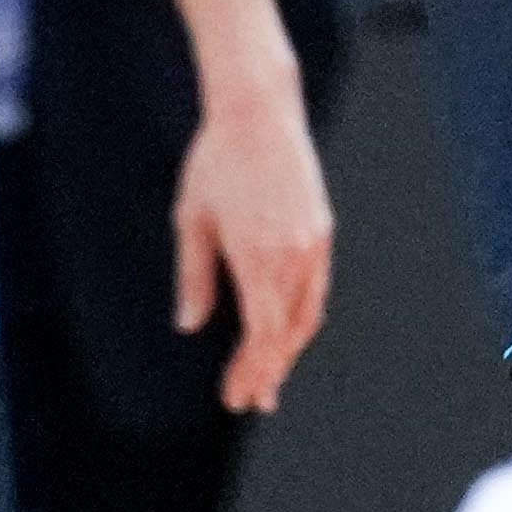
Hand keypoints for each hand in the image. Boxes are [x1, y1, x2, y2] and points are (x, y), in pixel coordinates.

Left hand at [168, 74, 337, 413]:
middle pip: (289, 333)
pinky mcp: (322, 228)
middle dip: (270, 371)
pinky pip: (317, 287)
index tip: (236, 397)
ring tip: (271, 376)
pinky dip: (303, 317)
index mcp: (260, 257)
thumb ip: (194, 277)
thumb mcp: (192, 219)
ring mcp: (314, 242)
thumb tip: (190, 325)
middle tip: (253, 401)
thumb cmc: (216, 161)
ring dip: (289, 349)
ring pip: (308, 314)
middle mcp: (295, 255)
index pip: (261, 336)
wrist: (259, 111)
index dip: (250, 371)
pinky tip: (288, 329)